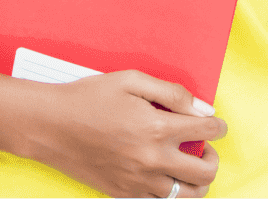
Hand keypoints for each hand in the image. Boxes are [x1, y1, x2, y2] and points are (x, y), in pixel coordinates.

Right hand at [25, 70, 224, 197]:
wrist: (48, 126)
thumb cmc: (86, 98)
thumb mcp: (129, 80)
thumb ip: (171, 93)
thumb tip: (203, 108)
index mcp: (157, 127)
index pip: (208, 131)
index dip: (218, 126)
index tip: (216, 123)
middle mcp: (153, 159)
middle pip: (206, 171)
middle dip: (213, 157)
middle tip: (203, 147)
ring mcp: (139, 181)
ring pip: (187, 194)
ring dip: (196, 180)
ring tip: (187, 164)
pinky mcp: (124, 193)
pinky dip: (167, 189)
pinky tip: (159, 172)